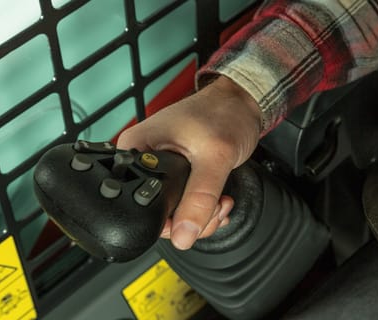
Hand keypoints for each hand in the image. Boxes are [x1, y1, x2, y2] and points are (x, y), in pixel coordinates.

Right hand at [117, 76, 261, 249]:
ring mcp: (160, 168)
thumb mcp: (213, 157)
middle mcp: (143, 159)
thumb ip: (199, 198)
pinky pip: (184, 204)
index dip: (167, 220)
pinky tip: (218, 200)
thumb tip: (183, 234)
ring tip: (219, 200)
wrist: (241, 103)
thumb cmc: (223, 113)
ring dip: (203, 215)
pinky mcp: (176, 173)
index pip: (138, 202)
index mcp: (136, 149)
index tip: (193, 216)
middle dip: (191, 218)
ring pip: (174, 213)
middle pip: (157, 213)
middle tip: (212, 205)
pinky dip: (204, 209)